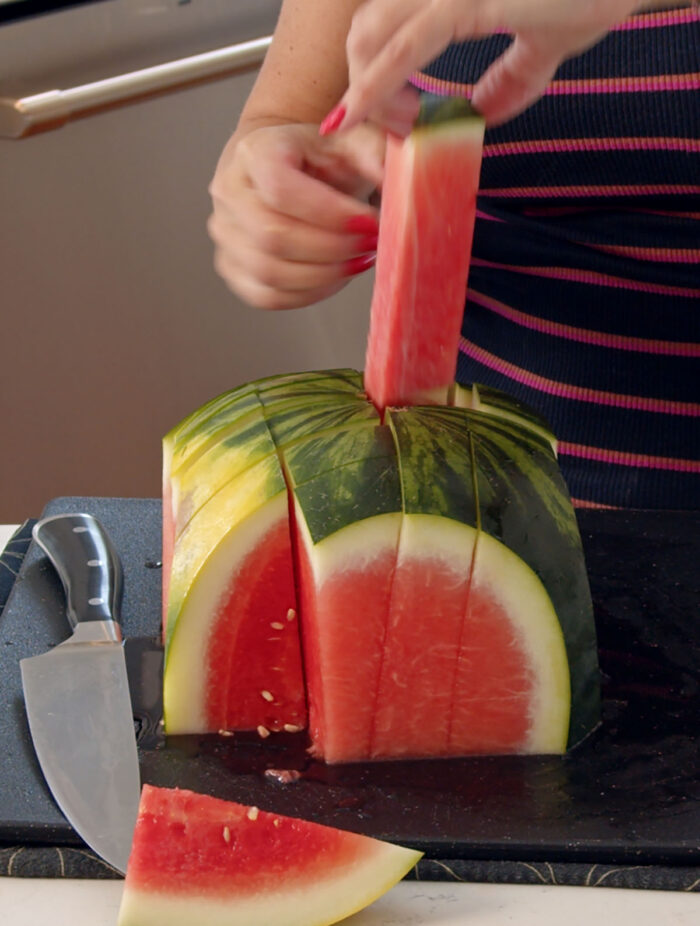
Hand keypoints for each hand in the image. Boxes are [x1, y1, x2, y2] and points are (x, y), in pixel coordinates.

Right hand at [208, 122, 384, 309]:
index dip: (330, 214)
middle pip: (272, 238)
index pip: (281, 190)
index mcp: (253, 152)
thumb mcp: (353, 142)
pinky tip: (335, 276)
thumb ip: (376, 154)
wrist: (288, 167)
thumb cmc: (321, 157)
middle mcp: (228, 192)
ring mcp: (225, 234)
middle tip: (370, 247)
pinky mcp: (232, 267)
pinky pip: (268, 296)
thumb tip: (395, 182)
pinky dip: (309, 294)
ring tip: (357, 261)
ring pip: (270, 273)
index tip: (371, 223)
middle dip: (332, 250)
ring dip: (324, 276)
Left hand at [324, 0, 641, 127]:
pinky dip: (378, 87)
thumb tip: (484, 113)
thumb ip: (511, 78)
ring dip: (372, 94)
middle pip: (365, 31)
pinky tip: (360, 114)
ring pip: (370, 37)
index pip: (386, 25)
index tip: (391, 118)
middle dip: (366, 89)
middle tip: (401, 130)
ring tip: (405, 130)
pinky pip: (407, 47)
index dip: (373, 75)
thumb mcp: (548, 43)